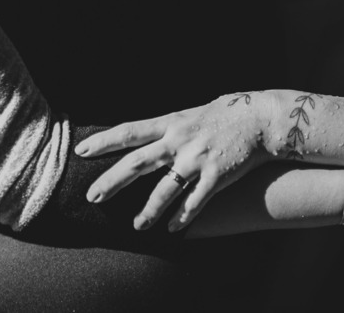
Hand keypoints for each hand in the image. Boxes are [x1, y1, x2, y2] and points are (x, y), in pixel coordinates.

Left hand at [74, 93, 269, 231]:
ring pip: (165, 189)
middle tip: (92, 197)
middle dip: (112, 181)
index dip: (104, 141)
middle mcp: (181, 140)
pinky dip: (183, 216)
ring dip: (149, 210)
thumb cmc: (226, 115)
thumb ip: (170, 128)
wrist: (261, 119)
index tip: (81, 151)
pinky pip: (196, 201)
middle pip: (138, 162)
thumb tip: (146, 136)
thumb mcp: (192, 115)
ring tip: (137, 226)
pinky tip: (173, 228)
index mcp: (172, 123)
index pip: (131, 132)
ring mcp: (199, 159)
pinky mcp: (218, 175)